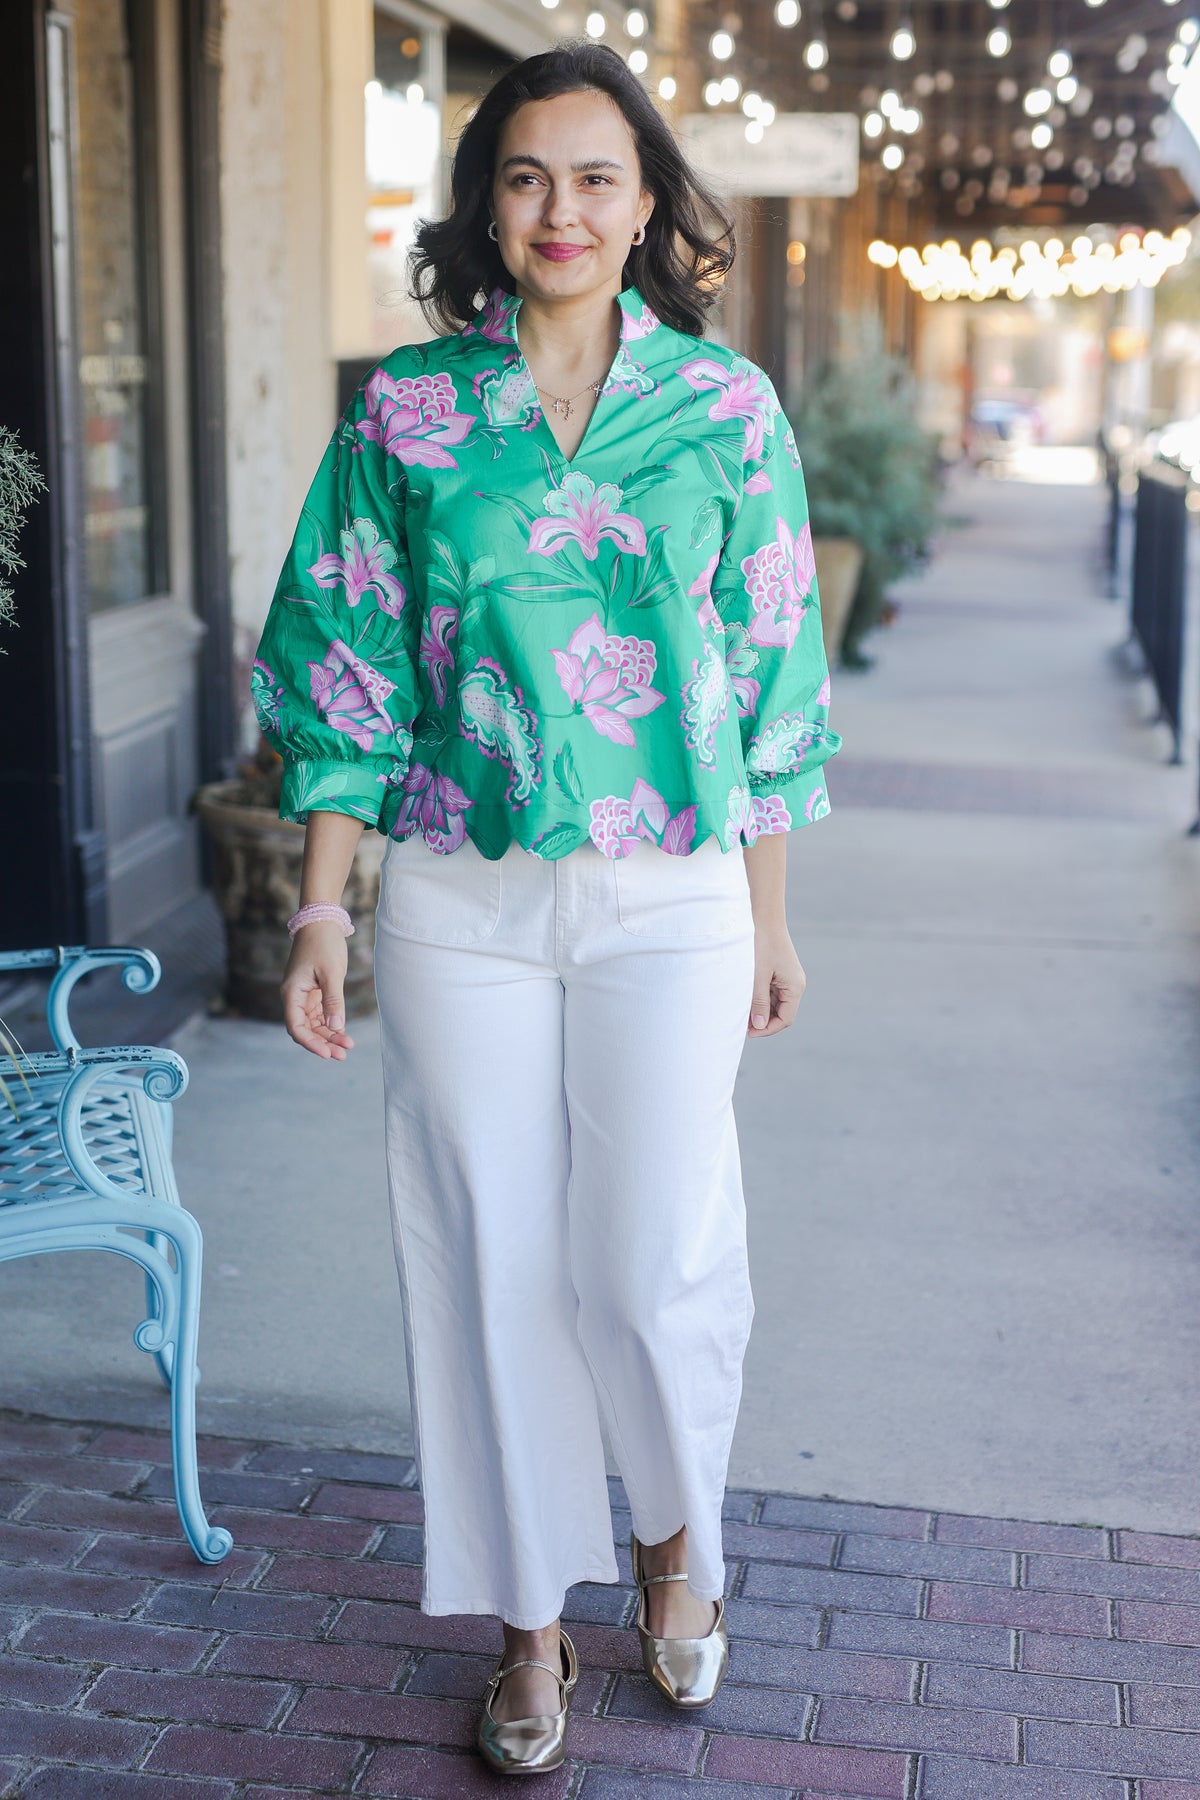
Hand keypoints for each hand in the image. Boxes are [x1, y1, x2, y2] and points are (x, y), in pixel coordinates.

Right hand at [281, 922, 355, 1059]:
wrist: (322, 922)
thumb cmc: (324, 944)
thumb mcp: (331, 973)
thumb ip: (333, 1001)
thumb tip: (335, 1028)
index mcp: (292, 993)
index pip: (296, 1027)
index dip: (311, 1043)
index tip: (327, 1053)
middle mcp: (294, 997)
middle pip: (305, 1029)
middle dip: (323, 1043)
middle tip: (343, 1055)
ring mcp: (303, 996)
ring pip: (313, 1024)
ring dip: (328, 1036)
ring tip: (347, 1047)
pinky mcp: (313, 993)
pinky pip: (319, 1016)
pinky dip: (330, 1025)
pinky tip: (343, 1034)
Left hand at [747, 922, 806, 1037]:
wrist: (762, 916)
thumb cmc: (760, 943)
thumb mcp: (757, 976)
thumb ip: (759, 1002)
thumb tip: (759, 1026)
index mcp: (795, 987)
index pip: (785, 1019)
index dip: (767, 1029)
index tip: (747, 1032)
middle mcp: (794, 984)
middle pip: (780, 1013)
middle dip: (762, 1020)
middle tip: (741, 1023)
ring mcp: (786, 978)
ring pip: (774, 1003)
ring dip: (759, 1009)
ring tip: (740, 1011)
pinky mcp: (777, 971)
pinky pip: (770, 991)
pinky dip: (758, 997)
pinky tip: (744, 998)